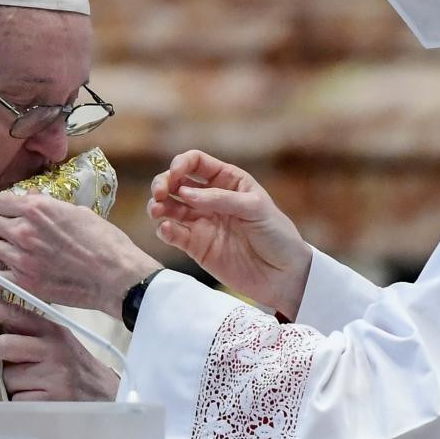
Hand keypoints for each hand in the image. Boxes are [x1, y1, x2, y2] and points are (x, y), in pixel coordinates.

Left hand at [0, 193, 161, 317]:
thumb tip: (34, 201)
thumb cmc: (105, 244)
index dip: (4, 206)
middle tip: (3, 230)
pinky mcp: (23, 283)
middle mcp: (24, 231)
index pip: (1, 201)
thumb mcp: (79, 212)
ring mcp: (21, 258)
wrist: (116, 277)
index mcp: (38, 209)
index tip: (7, 212)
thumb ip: (51, 207)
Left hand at [0, 293, 119, 400]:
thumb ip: (29, 336)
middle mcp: (53, 348)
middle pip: (4, 345)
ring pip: (9, 377)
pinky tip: (39, 400)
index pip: (15, 313)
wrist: (106, 395)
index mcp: (51, 330)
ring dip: (11, 386)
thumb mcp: (58, 343)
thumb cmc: (75, 369)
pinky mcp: (53, 399)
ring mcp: (54, 374)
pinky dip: (20, 403)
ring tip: (32, 387)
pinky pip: (18, 400)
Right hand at [148, 149, 311, 318]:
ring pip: (169, 207)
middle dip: (163, 183)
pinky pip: (173, 233)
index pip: (196, 163)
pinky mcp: (196, 246)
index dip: (181, 164)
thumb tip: (185, 193)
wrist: (283, 275)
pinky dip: (164, 229)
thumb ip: (220, 199)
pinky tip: (166, 229)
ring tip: (156, 211)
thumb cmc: (277, 235)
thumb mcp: (255, 208)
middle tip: (159, 193)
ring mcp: (201, 222)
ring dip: (157, 205)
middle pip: (176, 183)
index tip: (175, 175)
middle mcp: (210, 198)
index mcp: (227, 181)